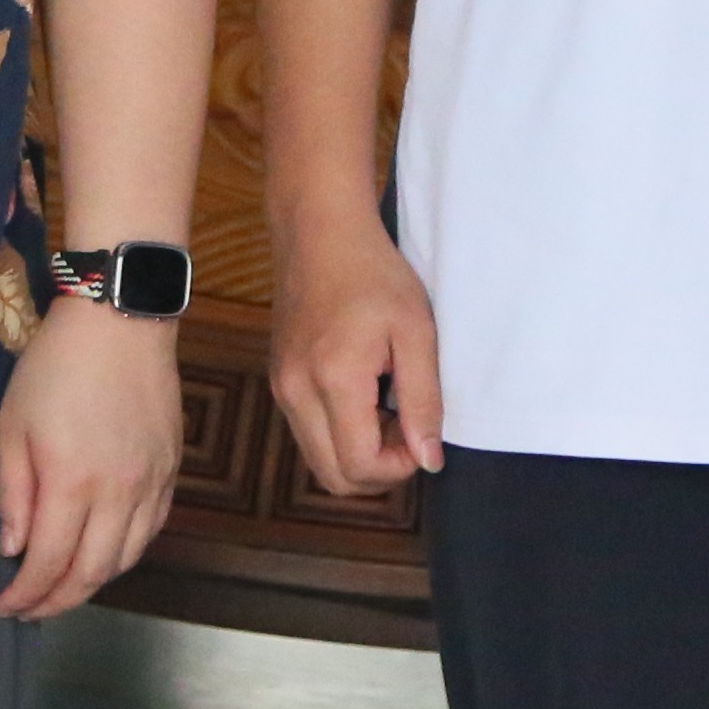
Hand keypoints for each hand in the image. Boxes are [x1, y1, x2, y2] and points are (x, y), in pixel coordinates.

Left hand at [0, 296, 187, 621]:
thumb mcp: (13, 425)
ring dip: (94, 582)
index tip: (6, 606)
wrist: (120, 319)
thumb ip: (14, 493)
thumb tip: (14, 548)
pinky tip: (105, 551)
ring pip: (128, 557)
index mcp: (71, 482)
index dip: (27, 594)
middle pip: (92, 572)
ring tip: (65, 586)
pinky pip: (152, 529)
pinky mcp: (171, 469)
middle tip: (32, 609)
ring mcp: (151, 482)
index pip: (49, 562)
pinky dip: (126, 552)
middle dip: (58, 601)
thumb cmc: (54, 366)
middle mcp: (117, 493)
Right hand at [267, 208, 443, 498]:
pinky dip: (340, 434)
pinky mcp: (279, 381)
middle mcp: (296, 391)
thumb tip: (429, 460)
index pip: (359, 465)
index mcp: (333, 378)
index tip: (423, 435)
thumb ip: (423, 400)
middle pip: (333, 477)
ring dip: (358, 453)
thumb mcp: (416, 331)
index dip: (399, 467)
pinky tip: (366, 396)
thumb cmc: (373, 272)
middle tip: (408, 427)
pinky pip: (309, 433)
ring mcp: (282, 388)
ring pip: (318, 460)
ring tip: (389, 407)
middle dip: (378, 469)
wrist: (320, 231)